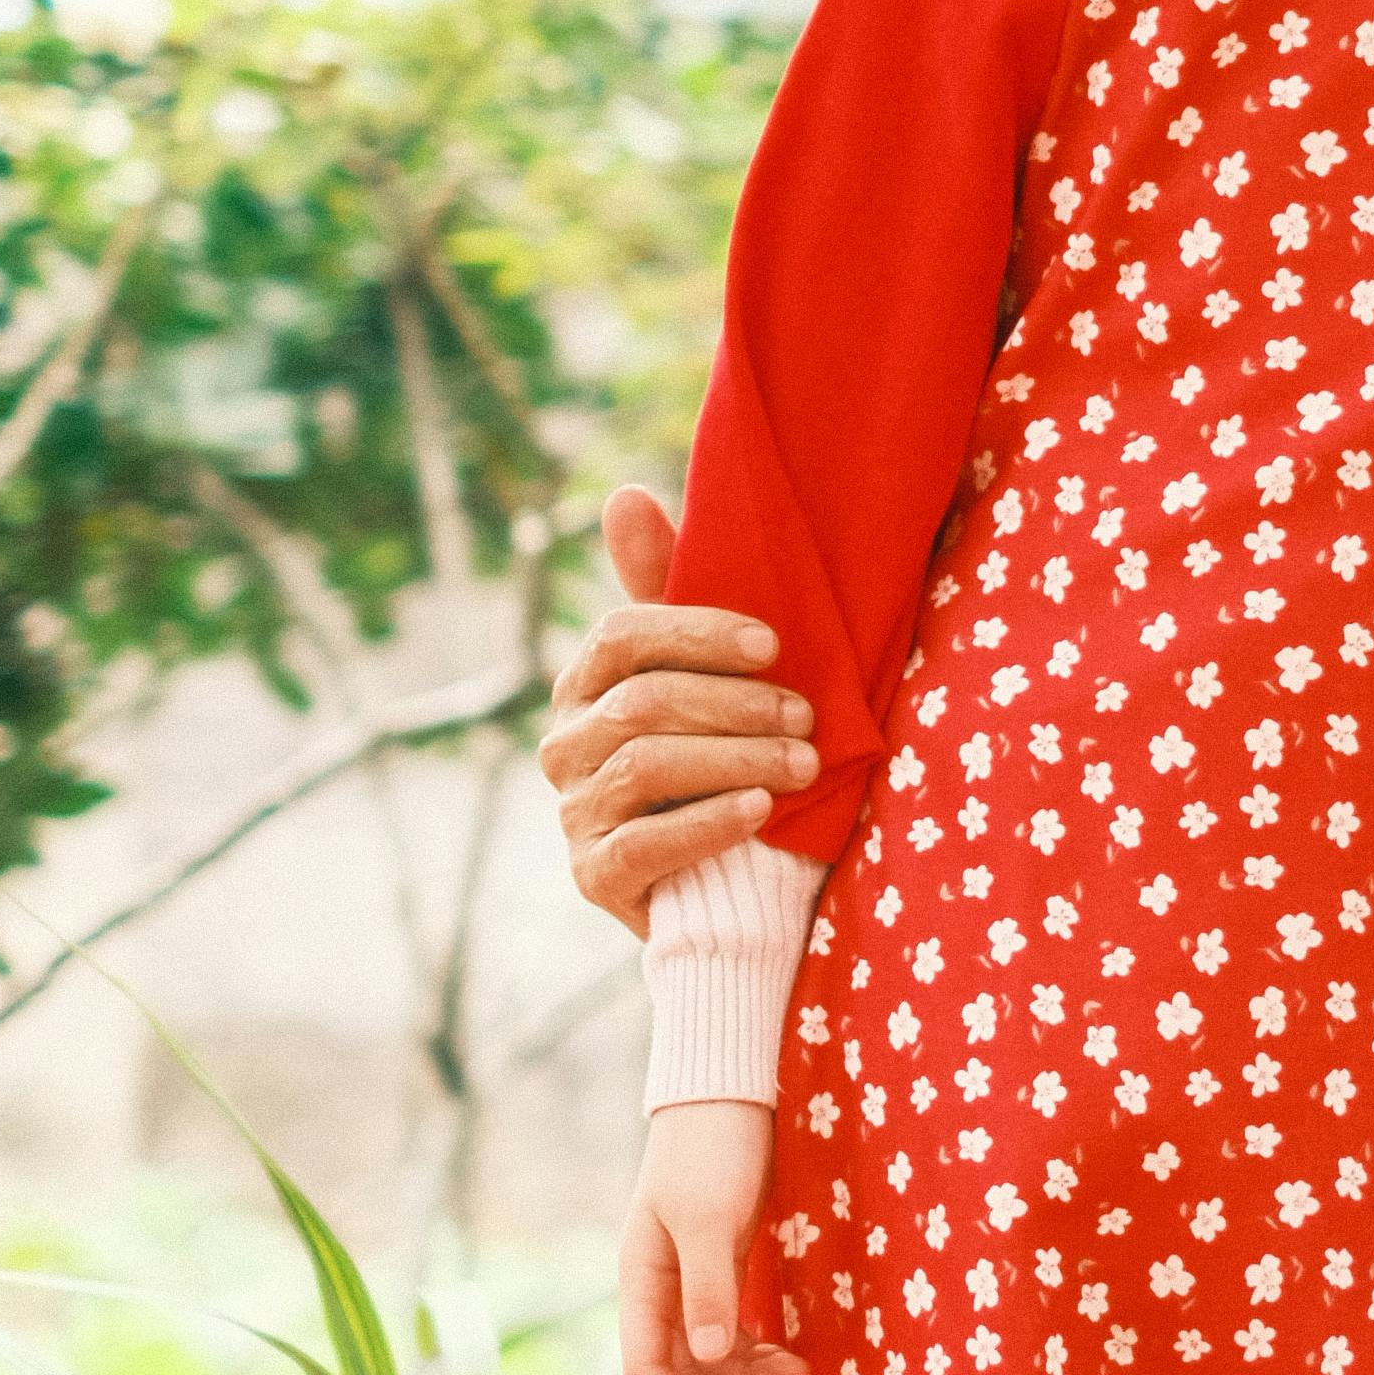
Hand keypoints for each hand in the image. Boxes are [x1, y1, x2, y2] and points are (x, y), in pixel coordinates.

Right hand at [540, 482, 817, 932]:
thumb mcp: (710, 672)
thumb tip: (624, 495)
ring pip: (645, 766)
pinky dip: (710, 822)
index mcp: (587, 684)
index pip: (621, 636)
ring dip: (736, 758)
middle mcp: (566, 745)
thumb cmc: (727, 752)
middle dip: (735, 704)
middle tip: (807, 715)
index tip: (773, 643)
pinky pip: (645, 845)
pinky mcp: (594, 877)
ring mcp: (575, 814)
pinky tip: (762, 810)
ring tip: (804, 762)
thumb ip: (670, 589)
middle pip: (642, 703)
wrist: (736, 879)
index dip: (696, 632)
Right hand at [619, 1101, 803, 1374]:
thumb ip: (706, 1287)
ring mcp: (692, 1282)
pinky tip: (792, 1357)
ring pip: (711, 1358)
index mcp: (641, 1281)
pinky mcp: (724, 1269)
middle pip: (683, 1371)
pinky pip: (733, 1332)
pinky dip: (758, 1352)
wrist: (730, 1095)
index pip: (646, 1369)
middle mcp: (661, 1291)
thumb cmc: (712, 1150)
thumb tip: (705, 1356)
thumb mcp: (708, 1218)